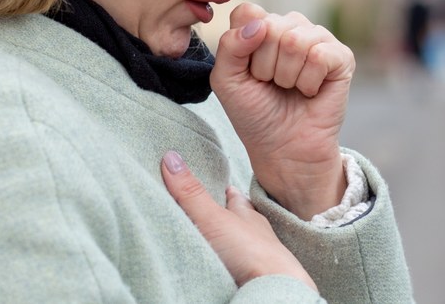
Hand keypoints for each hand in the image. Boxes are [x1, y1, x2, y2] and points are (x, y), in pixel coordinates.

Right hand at [161, 150, 316, 290]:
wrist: (273, 287)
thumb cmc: (250, 249)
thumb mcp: (214, 217)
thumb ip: (192, 193)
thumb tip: (171, 157)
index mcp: (247, 213)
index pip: (233, 197)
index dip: (222, 190)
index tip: (213, 184)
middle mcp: (254, 232)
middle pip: (237, 219)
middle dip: (224, 215)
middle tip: (208, 209)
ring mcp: (255, 255)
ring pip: (239, 243)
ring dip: (227, 241)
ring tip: (214, 238)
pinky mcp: (252, 276)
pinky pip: (238, 265)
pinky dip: (229, 262)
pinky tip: (223, 264)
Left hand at [211, 3, 353, 218]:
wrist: (283, 147)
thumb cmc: (255, 112)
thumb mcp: (227, 79)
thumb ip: (230, 46)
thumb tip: (260, 24)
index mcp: (262, 25)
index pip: (248, 13)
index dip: (244, 47)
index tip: (249, 72)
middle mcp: (291, 25)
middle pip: (270, 27)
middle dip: (265, 66)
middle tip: (272, 84)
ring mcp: (318, 38)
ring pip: (295, 41)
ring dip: (287, 76)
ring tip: (290, 88)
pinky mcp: (342, 56)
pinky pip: (320, 56)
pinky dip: (309, 82)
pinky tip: (310, 91)